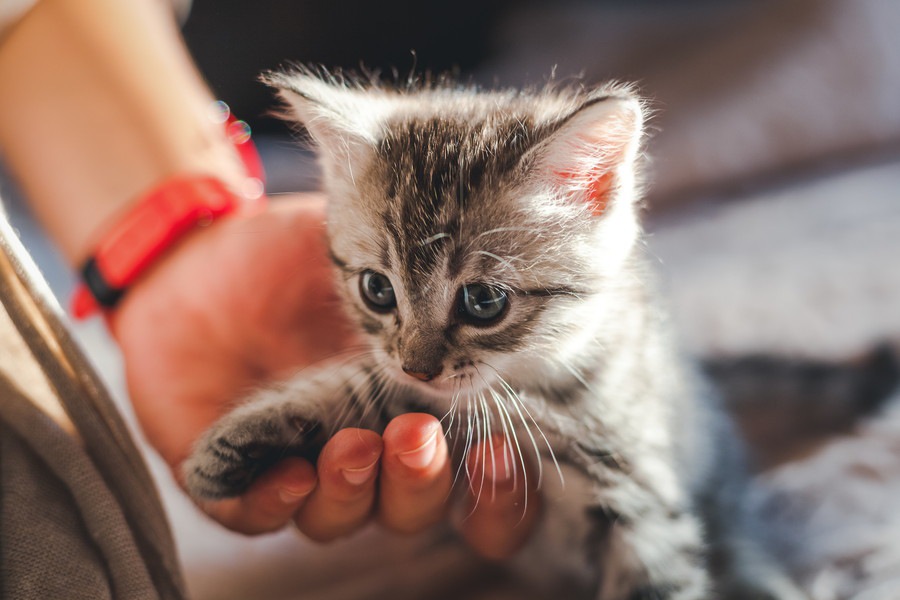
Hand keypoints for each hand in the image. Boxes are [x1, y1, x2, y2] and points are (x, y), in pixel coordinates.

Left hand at [109, 194, 538, 554]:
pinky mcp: (232, 473)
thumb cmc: (292, 250)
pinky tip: (291, 475)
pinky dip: (276, 506)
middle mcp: (366, 446)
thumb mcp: (373, 242)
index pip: (473, 479)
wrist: (192, 252)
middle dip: (424, 484)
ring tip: (353, 445)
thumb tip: (513, 249)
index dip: (496, 491)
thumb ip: (436, 260)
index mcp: (414, 405)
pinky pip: (255, 517)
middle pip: (414, 508)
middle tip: (417, 433)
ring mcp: (300, 463)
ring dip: (358, 493)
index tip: (497, 452)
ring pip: (343, 519)